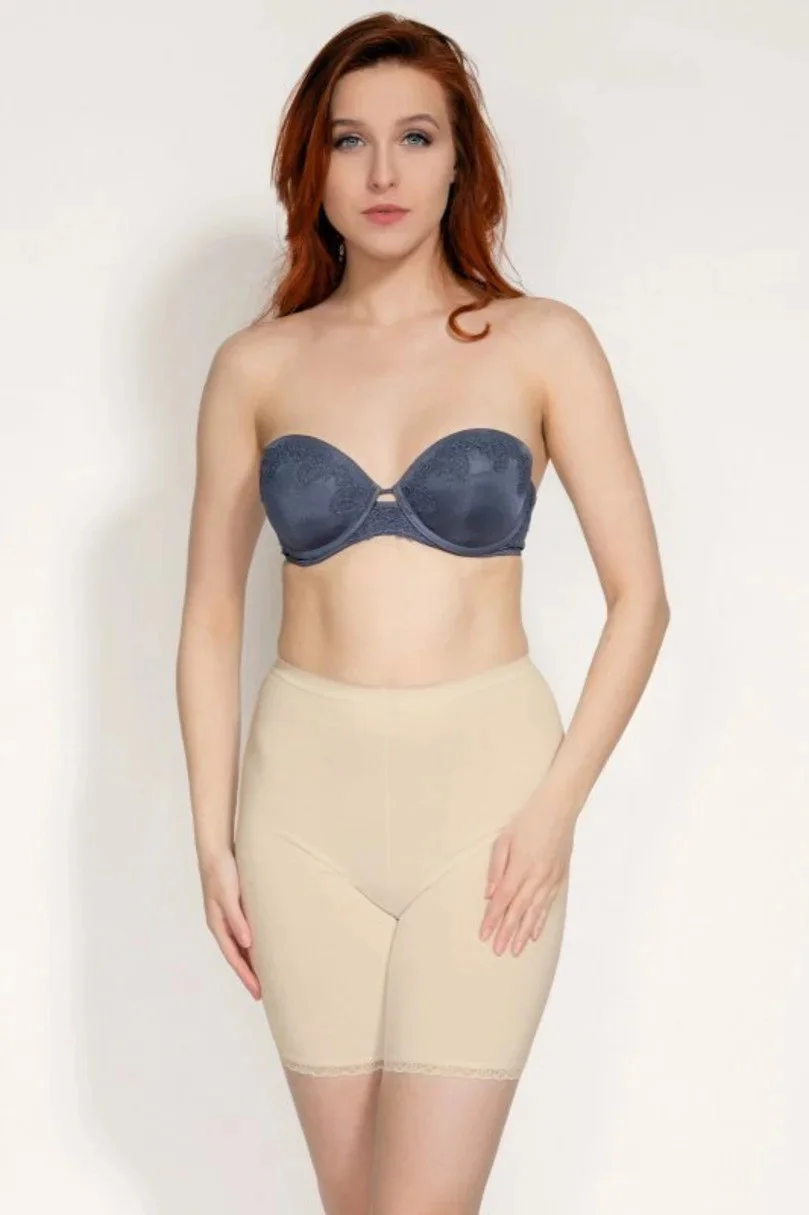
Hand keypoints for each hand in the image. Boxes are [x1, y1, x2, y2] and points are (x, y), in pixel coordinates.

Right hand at [199, 849, 260, 998]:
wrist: (216, 850)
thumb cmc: (222, 872)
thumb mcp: (229, 896)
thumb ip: (237, 919)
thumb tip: (247, 944)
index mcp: (218, 925)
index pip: (234, 957)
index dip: (246, 976)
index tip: (259, 993)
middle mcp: (222, 924)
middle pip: (237, 956)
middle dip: (249, 975)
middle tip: (264, 994)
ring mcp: (228, 917)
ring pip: (241, 947)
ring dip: (251, 962)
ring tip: (265, 976)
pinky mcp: (235, 908)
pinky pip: (244, 933)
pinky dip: (252, 946)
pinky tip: (262, 948)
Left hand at [479, 794, 576, 956]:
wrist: (560, 808)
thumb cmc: (528, 820)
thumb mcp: (504, 838)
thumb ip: (496, 867)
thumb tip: (489, 894)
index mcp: (521, 866)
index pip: (503, 899)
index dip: (493, 919)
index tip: (483, 935)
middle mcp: (537, 877)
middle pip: (519, 910)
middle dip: (507, 933)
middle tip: (497, 951)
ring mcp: (550, 879)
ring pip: (535, 912)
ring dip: (524, 933)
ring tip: (515, 950)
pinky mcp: (559, 878)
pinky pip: (549, 905)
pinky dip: (541, 921)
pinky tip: (535, 934)